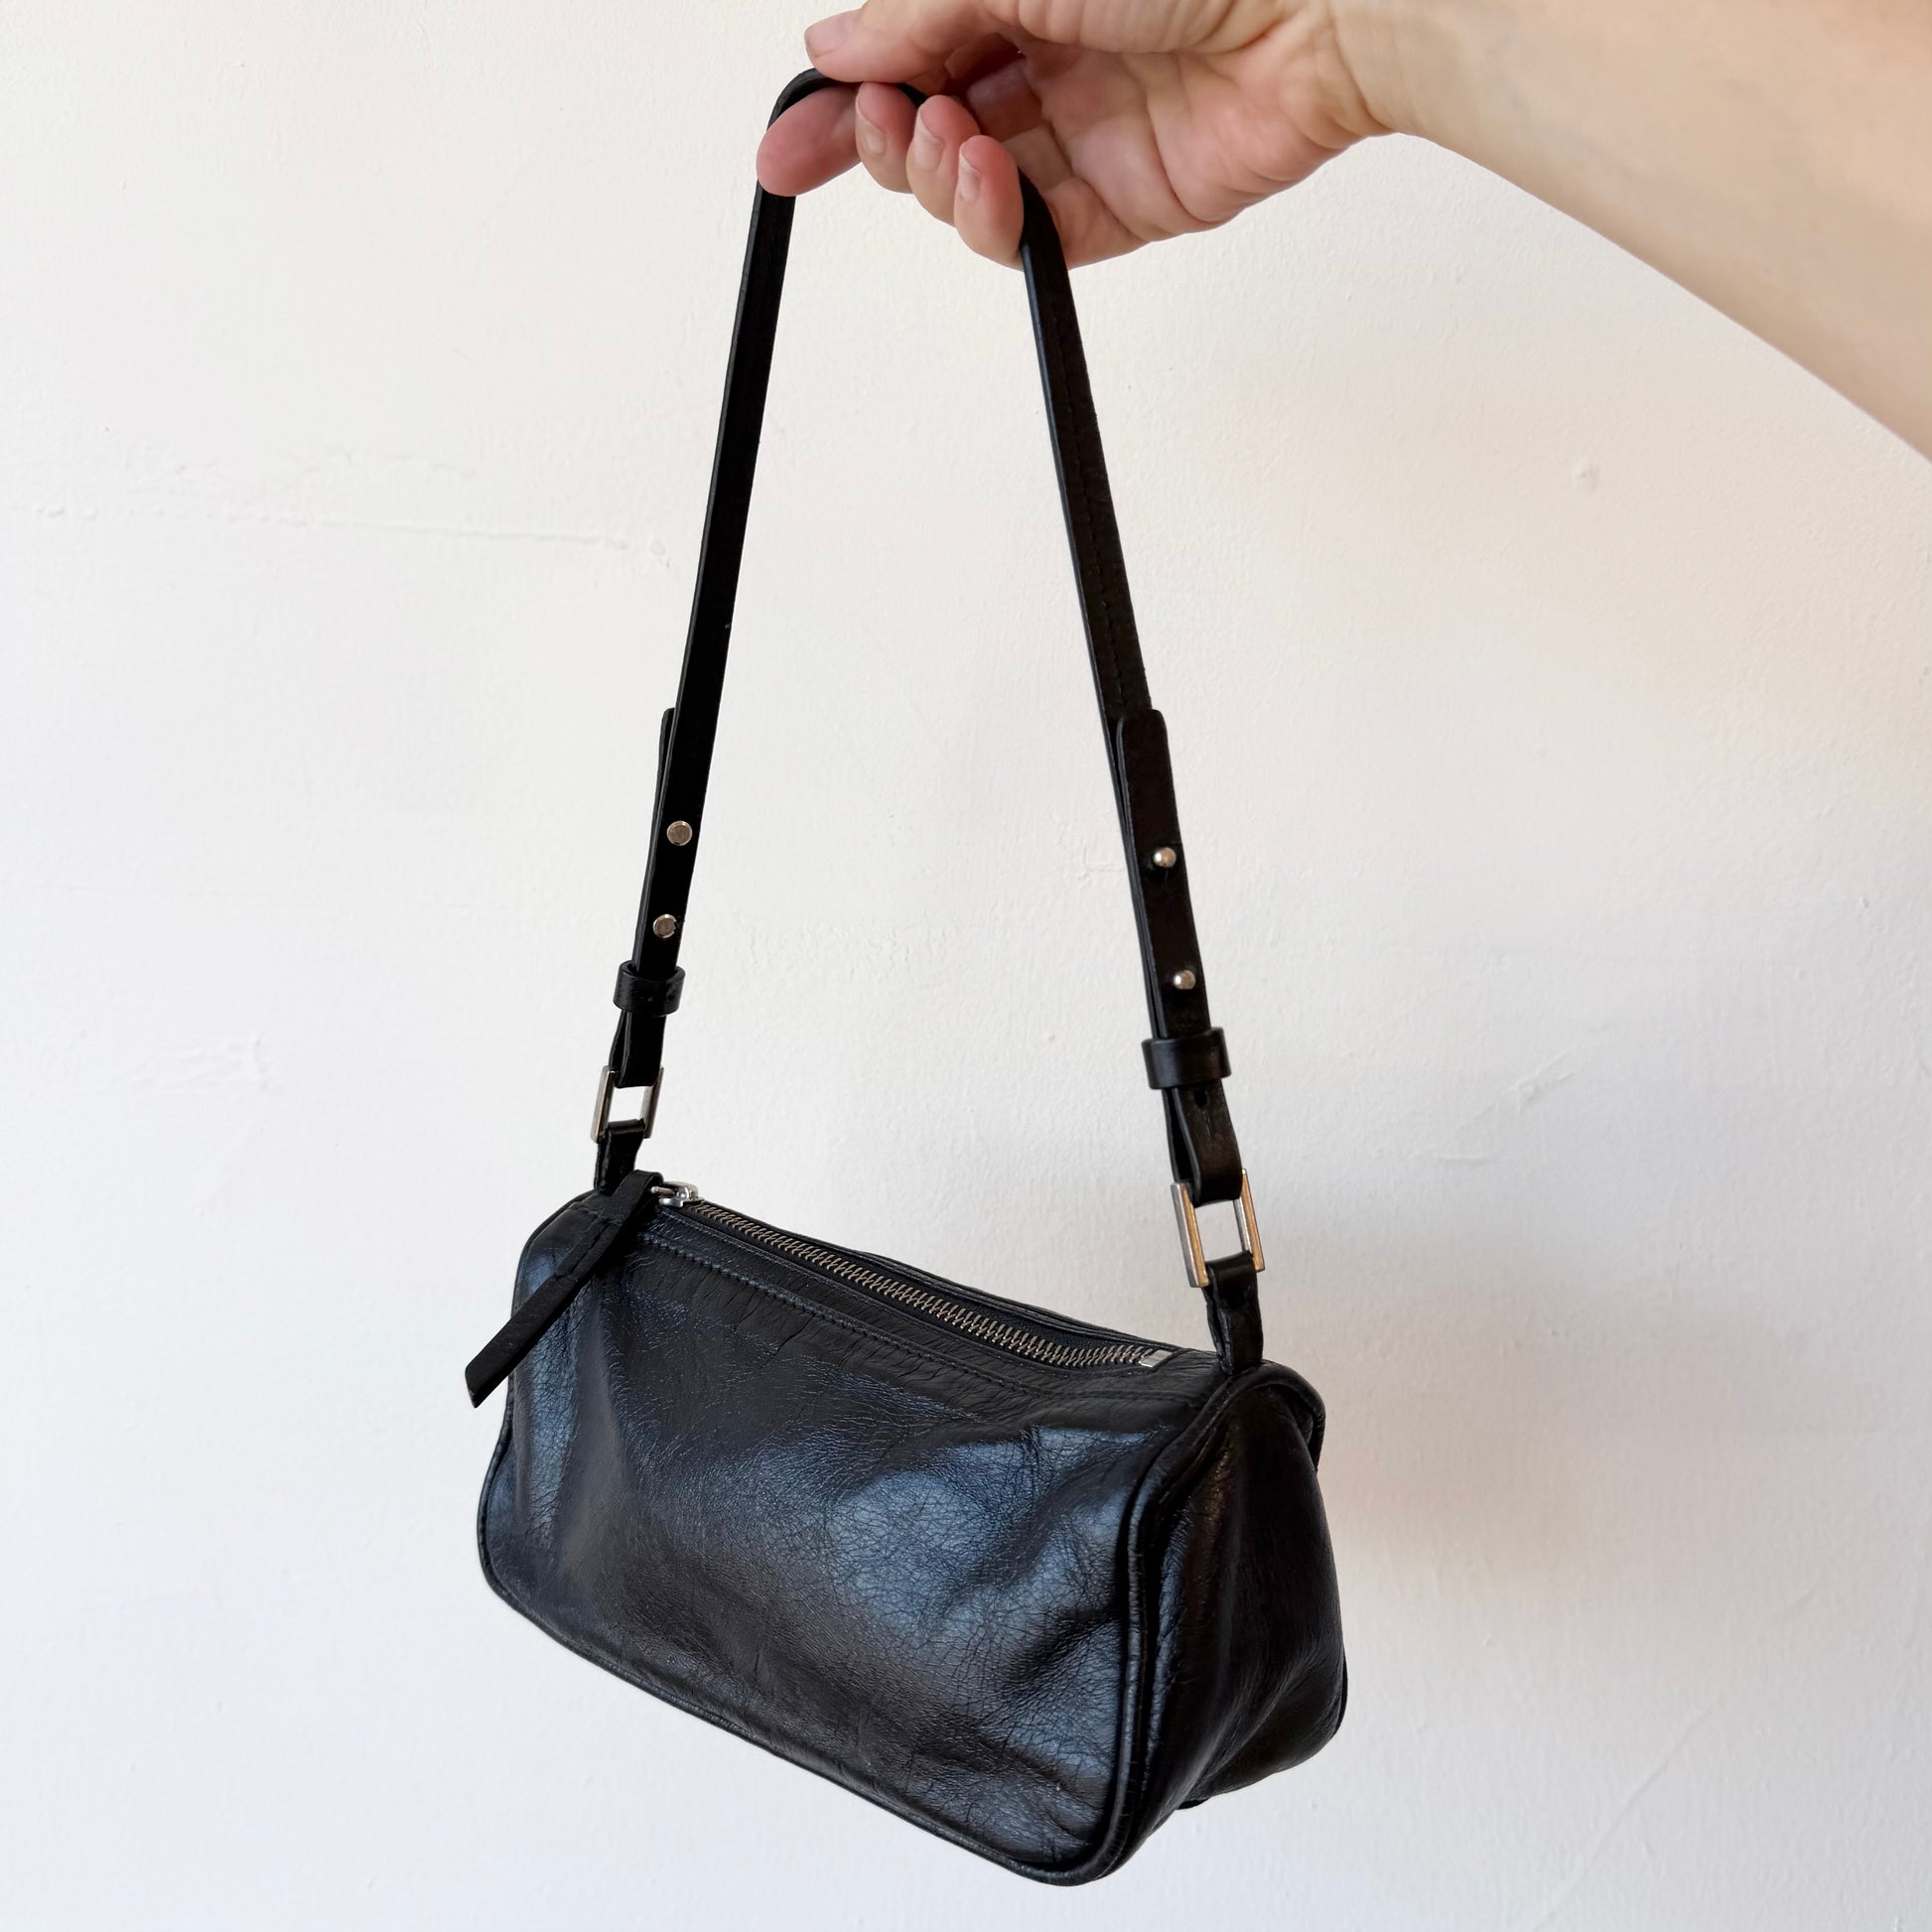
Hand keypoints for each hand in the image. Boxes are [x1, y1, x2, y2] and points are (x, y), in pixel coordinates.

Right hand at [755, 1, 1389, 265]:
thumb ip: (918, 13)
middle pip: (926, 132)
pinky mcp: (1127, 206)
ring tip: (951, 138)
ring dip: (937, 177)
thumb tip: (834, 47)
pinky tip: (992, 179)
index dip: (841, 104)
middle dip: (880, 144)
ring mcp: (1084, 139)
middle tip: (876, 129)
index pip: (904, 56)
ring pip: (969, 193)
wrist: (1319, 8)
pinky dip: (996, 222)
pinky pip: (1034, 240)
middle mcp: (1047, 63)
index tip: (789, 143)